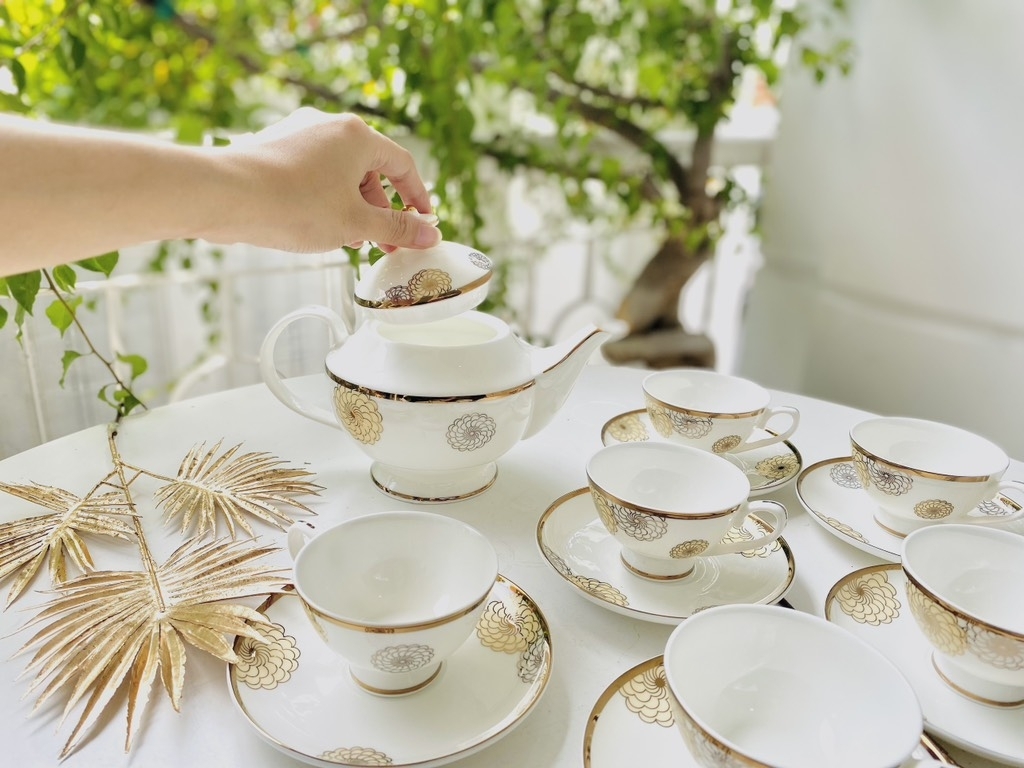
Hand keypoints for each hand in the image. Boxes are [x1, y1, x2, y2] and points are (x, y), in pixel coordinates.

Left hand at [219, 108, 441, 252]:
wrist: (225, 196)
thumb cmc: (292, 204)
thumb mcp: (356, 223)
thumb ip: (397, 229)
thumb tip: (429, 234)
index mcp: (356, 135)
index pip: (402, 164)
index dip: (417, 197)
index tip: (423, 223)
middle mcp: (327, 127)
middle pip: (370, 170)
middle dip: (380, 210)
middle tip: (386, 243)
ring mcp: (297, 136)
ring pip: (339, 175)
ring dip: (352, 208)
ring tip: (351, 240)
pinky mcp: (274, 150)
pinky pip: (312, 175)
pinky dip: (325, 200)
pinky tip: (319, 228)